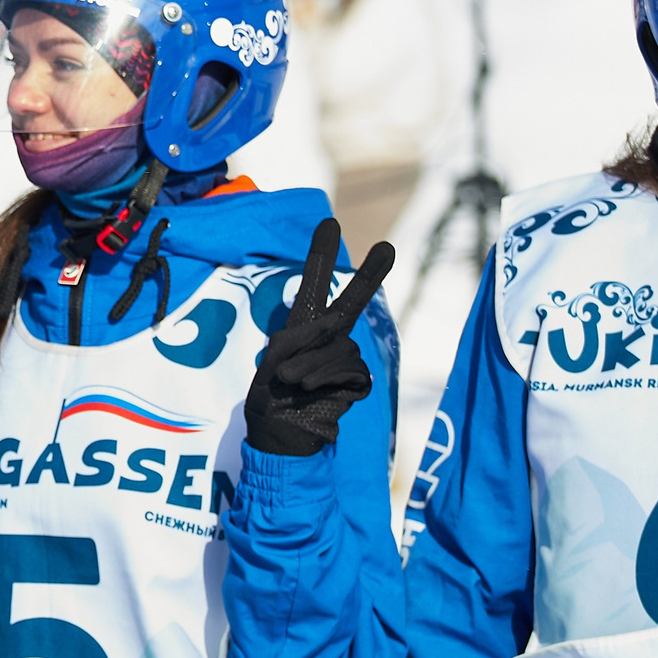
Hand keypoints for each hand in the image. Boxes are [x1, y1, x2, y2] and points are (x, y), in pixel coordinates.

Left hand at [243, 219, 394, 457]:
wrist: (280, 435)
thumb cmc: (269, 397)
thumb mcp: (274, 359)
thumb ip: (302, 338)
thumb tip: (335, 332)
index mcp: (303, 325)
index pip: (316, 284)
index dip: (323, 254)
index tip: (329, 222)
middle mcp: (328, 337)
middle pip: (352, 302)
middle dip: (370, 275)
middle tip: (388, 246)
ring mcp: (344, 358)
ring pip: (341, 346)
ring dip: (312, 363)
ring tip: (291, 382)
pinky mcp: (356, 382)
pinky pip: (351, 369)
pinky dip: (327, 377)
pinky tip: (309, 389)